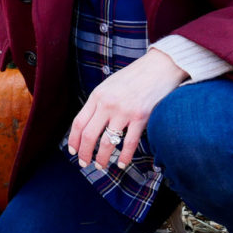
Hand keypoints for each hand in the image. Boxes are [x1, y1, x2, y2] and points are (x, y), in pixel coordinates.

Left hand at [67, 48, 186, 169]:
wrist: (159, 67)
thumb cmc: (134, 77)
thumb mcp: (110, 85)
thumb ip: (100, 102)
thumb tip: (91, 122)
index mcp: (97, 96)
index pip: (79, 122)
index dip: (74, 140)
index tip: (73, 151)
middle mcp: (107, 104)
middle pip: (89, 135)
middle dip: (84, 153)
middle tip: (84, 164)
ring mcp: (124, 111)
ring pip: (107, 142)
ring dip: (102, 157)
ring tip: (101, 166)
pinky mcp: (141, 117)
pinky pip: (129, 142)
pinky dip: (124, 156)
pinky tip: (121, 164)